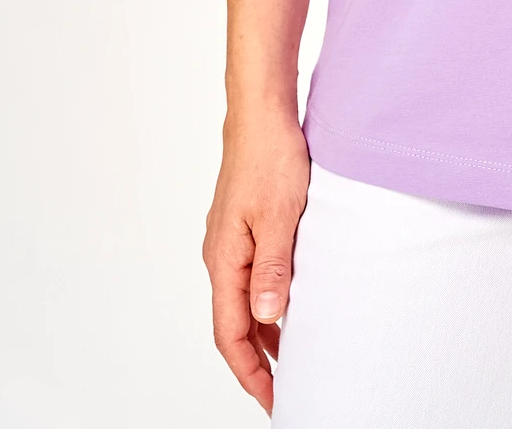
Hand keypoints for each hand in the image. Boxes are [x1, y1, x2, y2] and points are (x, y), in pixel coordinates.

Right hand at [203, 109, 310, 411]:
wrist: (262, 114)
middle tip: (286, 389)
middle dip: (257, 362)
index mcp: (224, 260)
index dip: (251, 372)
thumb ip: (273, 268)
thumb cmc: (270, 157)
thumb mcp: (279, 216)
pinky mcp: (243, 227)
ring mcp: (230, 241)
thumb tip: (268, 318)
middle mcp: (221, 256)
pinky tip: (288, 306)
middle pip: (233, 324)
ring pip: (241, 301)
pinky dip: (266, 302)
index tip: (275, 399)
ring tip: (290, 359)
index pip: (230, 334)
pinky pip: (250, 278)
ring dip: (262, 333)